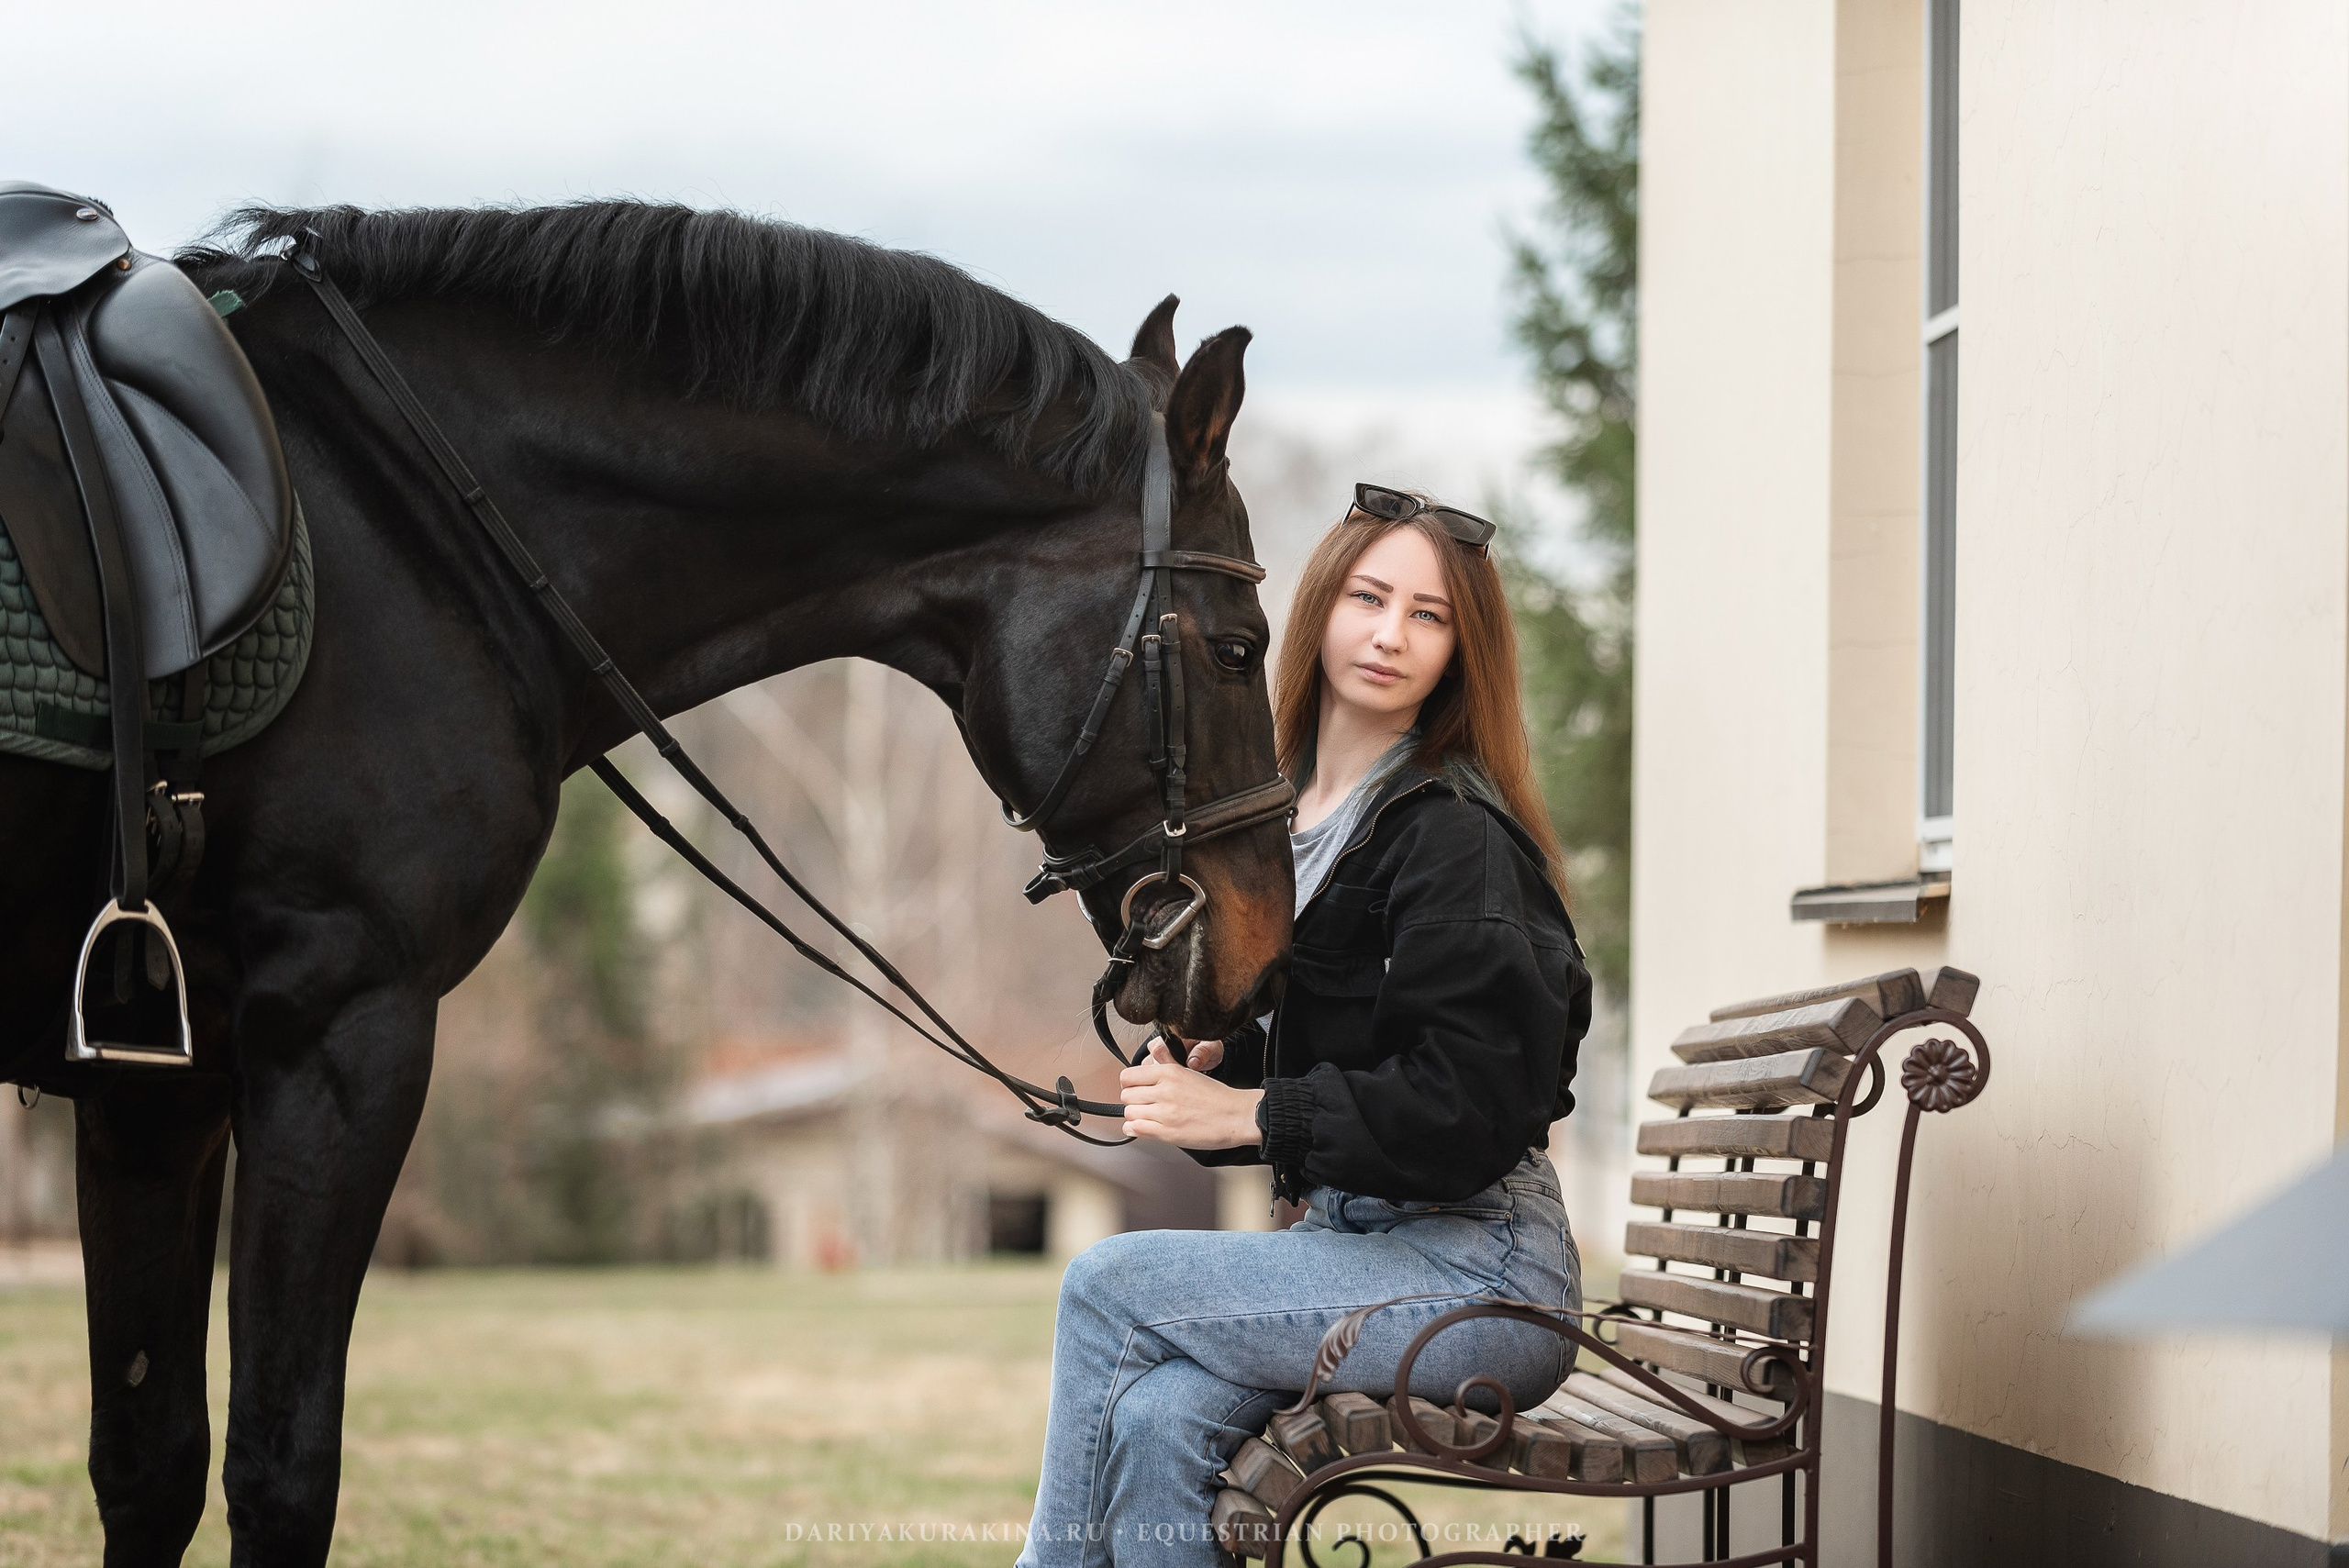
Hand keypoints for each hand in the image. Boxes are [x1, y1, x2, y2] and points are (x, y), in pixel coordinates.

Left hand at [1121, 1037, 1260, 1148]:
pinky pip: (1135, 1129)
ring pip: (1129, 1113)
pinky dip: (1135, 1129)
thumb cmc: (1216, 1097)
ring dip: (1136, 1116)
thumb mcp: (1189, 1073)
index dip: (1130, 1084)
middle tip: (1145, 1105)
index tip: (1137, 1089)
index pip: (1128, 1076)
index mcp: (1169, 1072)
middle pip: (1126, 1095)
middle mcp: (1165, 1090)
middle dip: (1133, 1101)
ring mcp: (1165, 1112)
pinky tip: (1144, 1128)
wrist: (1235, 1116)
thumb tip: (1145, 1067)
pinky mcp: (1167, 1132)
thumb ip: (1165, 1070)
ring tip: (1149, 1117)